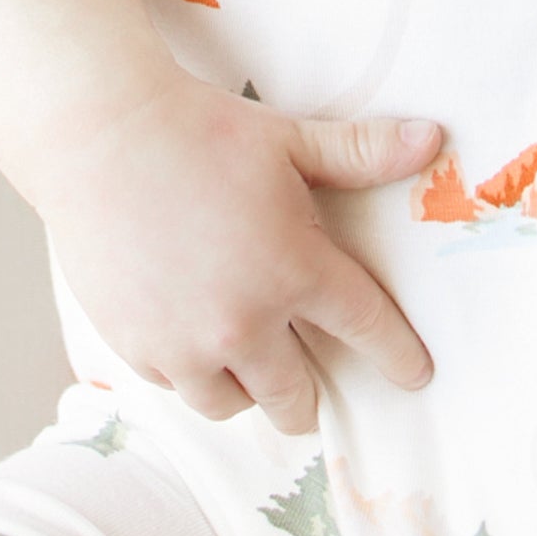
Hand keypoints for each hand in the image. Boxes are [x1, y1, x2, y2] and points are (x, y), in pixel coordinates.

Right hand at [27, 72, 442, 433]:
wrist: (103, 137)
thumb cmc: (202, 130)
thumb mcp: (290, 139)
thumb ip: (363, 152)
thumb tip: (434, 140)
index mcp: (293, 268)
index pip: (365, 329)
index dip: (398, 356)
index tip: (416, 375)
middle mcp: (243, 321)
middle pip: (295, 396)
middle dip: (310, 398)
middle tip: (313, 391)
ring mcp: (186, 344)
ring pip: (234, 405)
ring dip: (249, 391)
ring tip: (251, 368)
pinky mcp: (137, 348)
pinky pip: (178, 387)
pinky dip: (194, 375)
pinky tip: (195, 345)